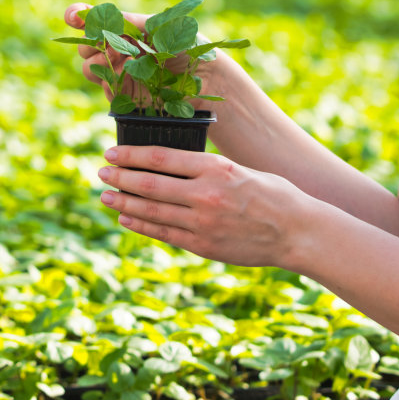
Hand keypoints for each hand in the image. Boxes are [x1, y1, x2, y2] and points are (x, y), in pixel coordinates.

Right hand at [63, 2, 230, 108]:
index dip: (77, 16)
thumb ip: (127, 20)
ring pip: (88, 68)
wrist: (206, 77)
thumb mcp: (158, 24)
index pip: (91, 20)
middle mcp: (118, 50)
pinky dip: (112, 80)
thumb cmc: (187, 45)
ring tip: (124, 59)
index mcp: (125, 28)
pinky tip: (129, 74)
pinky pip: (105, 88)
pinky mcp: (125, 95)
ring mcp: (120, 73)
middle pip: (85, 46)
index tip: (73, 16)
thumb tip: (96, 13)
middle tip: (109, 43)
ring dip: (100, 62)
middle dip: (90, 43)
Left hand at [98, 145, 311, 268]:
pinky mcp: (205, 246)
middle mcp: (206, 194)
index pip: (161, 157)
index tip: (111, 153)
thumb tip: (167, 161)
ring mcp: (204, 223)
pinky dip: (142, 226)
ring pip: (153, 212)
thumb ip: (205, 167)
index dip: (131, 155)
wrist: (297, 231)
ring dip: (124, 204)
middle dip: (120, 179)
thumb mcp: (239, 167)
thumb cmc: (271, 193)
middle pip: (150, 185)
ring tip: (105, 197)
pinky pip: (165, 234)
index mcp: (215, 168)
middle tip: (101, 173)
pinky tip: (127, 219)